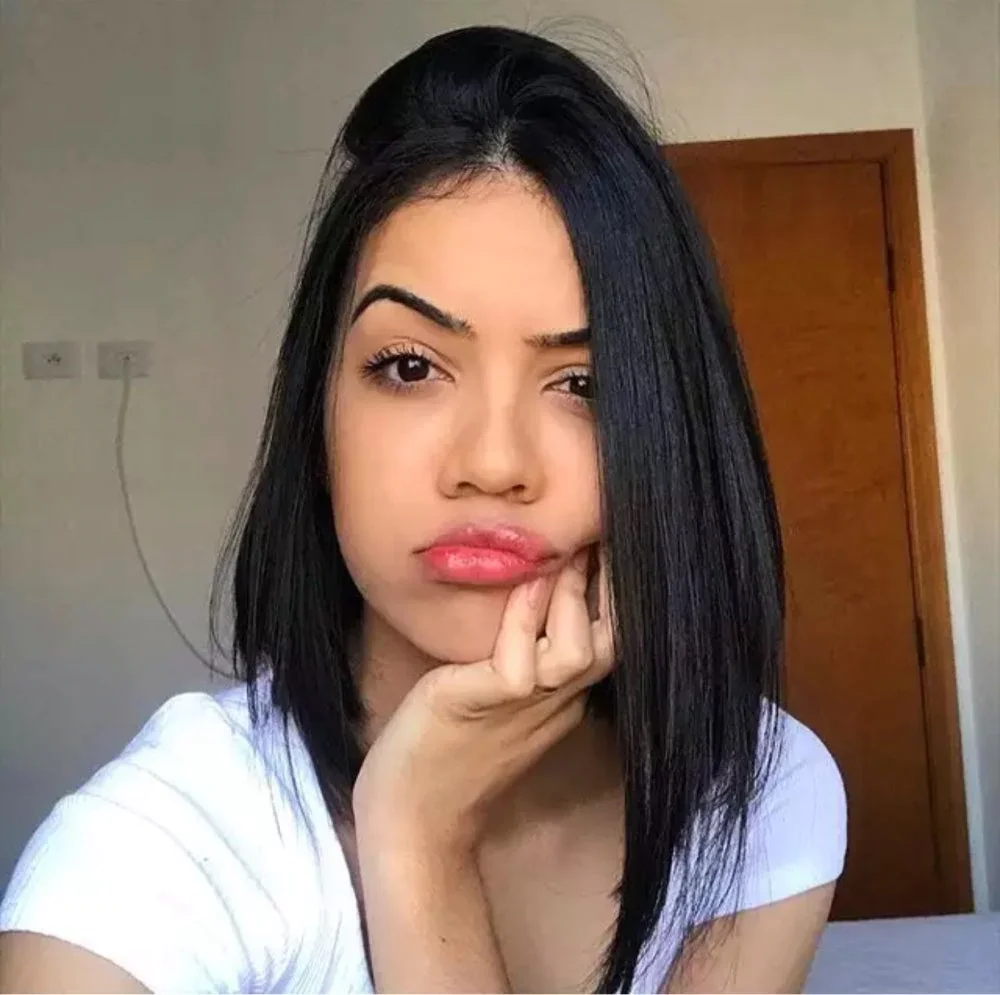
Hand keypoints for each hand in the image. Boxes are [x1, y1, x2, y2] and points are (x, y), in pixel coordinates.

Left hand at [353, 547, 612, 853]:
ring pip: (581, 651)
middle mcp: (555, 703)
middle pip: (613, 643)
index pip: (606, 638)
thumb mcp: (489, 695)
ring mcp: (525, 707)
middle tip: (596, 534)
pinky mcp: (487, 704)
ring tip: (562, 554)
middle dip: (613, 587)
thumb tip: (520, 590)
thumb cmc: (441, 749)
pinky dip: (524, 618)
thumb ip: (516, 653)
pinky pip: (522, 660)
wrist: (411, 817)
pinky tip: (520, 585)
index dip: (613, 593)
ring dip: (572, 598)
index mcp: (559, 698)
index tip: (604, 544)